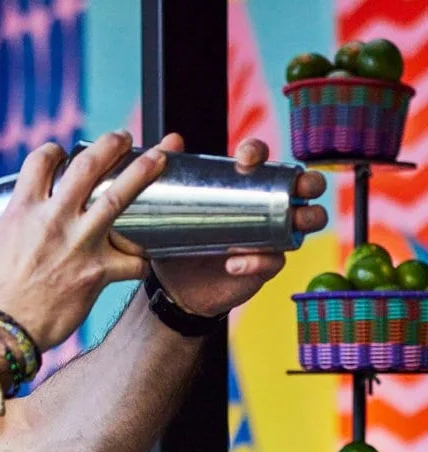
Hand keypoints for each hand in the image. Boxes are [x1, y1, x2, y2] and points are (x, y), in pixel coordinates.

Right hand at [0, 132, 166, 349]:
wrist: (2, 332)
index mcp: (22, 210)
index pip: (43, 161)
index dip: (53, 151)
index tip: (61, 153)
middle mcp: (55, 220)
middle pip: (89, 165)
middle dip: (110, 144)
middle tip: (121, 138)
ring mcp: (80, 244)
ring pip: (119, 197)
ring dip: (143, 171)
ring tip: (159, 156)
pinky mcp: (98, 273)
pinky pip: (132, 262)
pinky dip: (141, 259)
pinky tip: (148, 255)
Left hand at [148, 135, 327, 317]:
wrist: (175, 284)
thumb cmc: (179, 240)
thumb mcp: (170, 209)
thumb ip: (169, 174)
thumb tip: (172, 141)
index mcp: (246, 186)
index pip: (262, 159)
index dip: (259, 152)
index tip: (246, 158)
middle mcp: (268, 207)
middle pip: (304, 186)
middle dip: (308, 182)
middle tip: (297, 187)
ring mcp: (271, 236)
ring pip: (306, 221)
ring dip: (304, 220)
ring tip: (284, 225)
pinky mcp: (265, 265)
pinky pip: (274, 261)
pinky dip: (258, 261)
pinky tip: (234, 264)